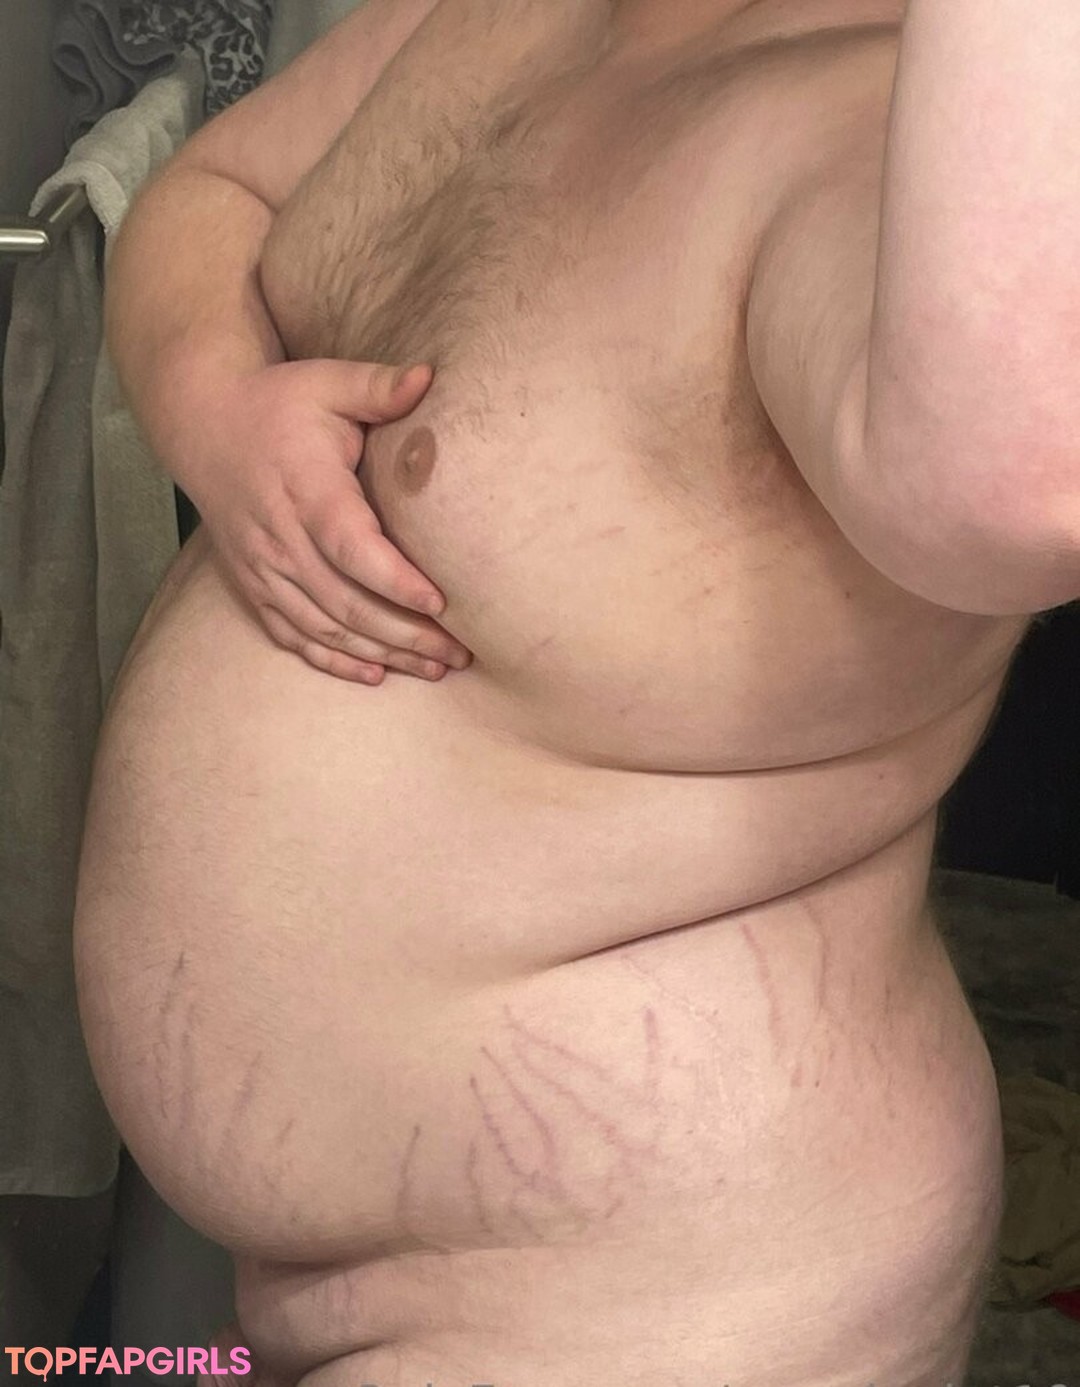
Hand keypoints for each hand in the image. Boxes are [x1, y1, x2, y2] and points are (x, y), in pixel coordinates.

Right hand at [181, 358, 471, 682]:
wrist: (203, 424)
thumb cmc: (279, 403)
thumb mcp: (326, 381)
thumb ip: (378, 386)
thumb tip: (427, 376)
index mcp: (305, 490)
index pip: (351, 547)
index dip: (395, 581)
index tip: (442, 604)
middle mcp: (279, 537)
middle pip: (346, 602)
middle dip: (407, 634)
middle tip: (461, 653)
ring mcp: (262, 567)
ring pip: (324, 626)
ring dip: (381, 654)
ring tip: (435, 669)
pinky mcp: (252, 583)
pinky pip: (292, 634)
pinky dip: (333, 660)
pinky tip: (375, 674)